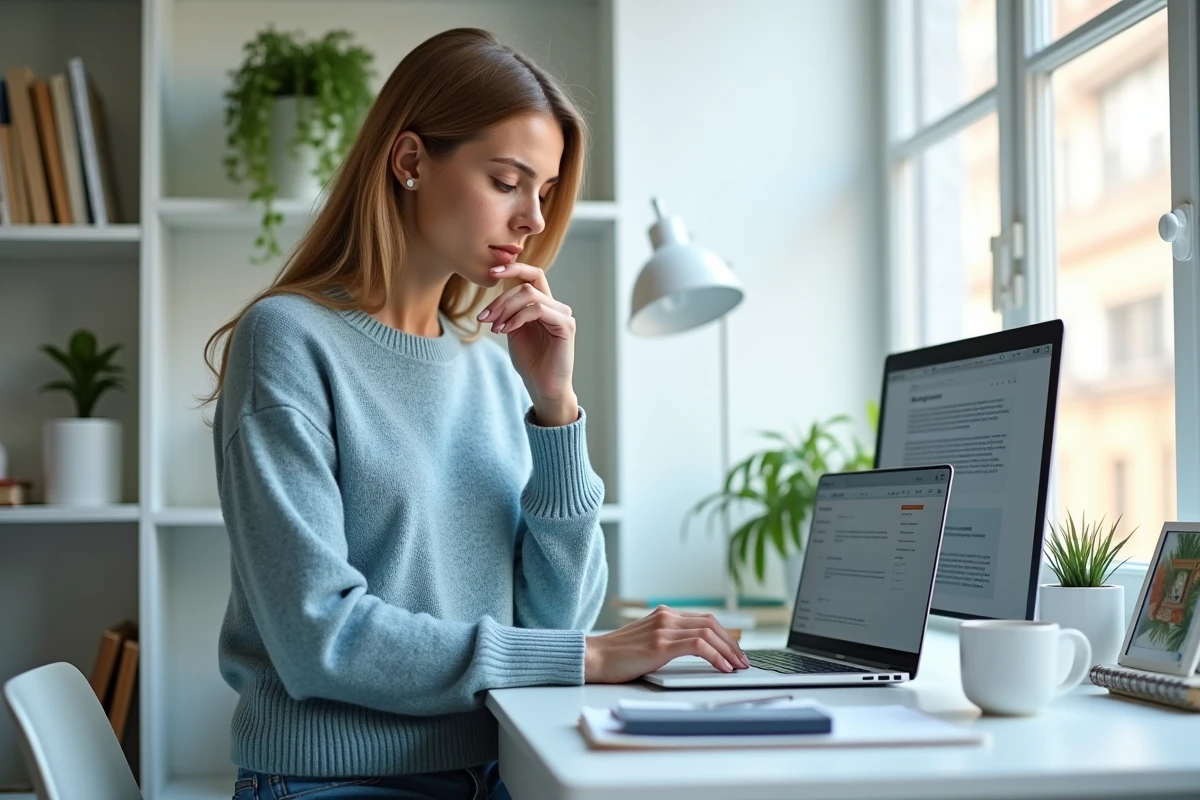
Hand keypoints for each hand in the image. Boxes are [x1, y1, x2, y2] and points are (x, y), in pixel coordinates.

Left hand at [478, 263, 577, 425]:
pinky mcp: (566, 325)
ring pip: (531, 295)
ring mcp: (563, 315)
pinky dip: (518, 317)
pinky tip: (506, 330)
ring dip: (506, 309)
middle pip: (526, 285)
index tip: (491, 271)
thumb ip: (509, 311)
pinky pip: (538, 310)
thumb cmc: (530, 362)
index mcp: (544, 305)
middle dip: (500, 300)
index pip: (531, 275)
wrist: (543, 387)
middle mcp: (556, 306)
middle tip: (484, 318)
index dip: (513, 268)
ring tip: (494, 328)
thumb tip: (495, 297)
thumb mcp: (513, 331)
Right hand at [583, 605, 749, 683]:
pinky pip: (699, 646)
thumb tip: (696, 653)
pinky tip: (723, 668)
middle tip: (743, 661)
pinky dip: (716, 656)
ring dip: (729, 650)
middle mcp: (666, 616)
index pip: (704, 619)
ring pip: (709, 632)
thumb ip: (668, 640)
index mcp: (663, 614)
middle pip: (712, 623)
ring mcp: (663, 628)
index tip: (735, 652)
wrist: (592, 658)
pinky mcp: (660, 644)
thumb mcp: (647, 642)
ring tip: (737, 666)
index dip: (725, 635)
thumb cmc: (616, 656)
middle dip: (732, 643)